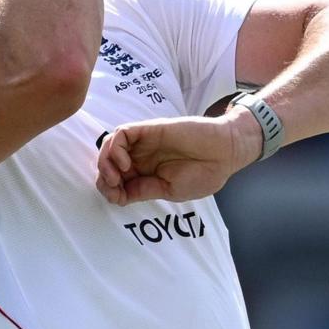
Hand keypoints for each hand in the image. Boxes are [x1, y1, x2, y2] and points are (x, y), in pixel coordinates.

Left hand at [95, 114, 257, 205]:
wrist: (224, 153)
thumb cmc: (203, 173)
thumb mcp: (169, 191)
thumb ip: (143, 191)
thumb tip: (118, 196)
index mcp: (145, 174)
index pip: (114, 180)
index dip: (109, 190)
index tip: (117, 198)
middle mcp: (140, 157)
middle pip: (107, 162)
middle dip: (103, 176)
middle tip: (114, 186)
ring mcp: (143, 142)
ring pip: (109, 146)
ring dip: (105, 162)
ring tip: (118, 175)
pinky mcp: (148, 129)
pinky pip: (122, 133)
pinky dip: (116, 148)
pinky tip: (126, 163)